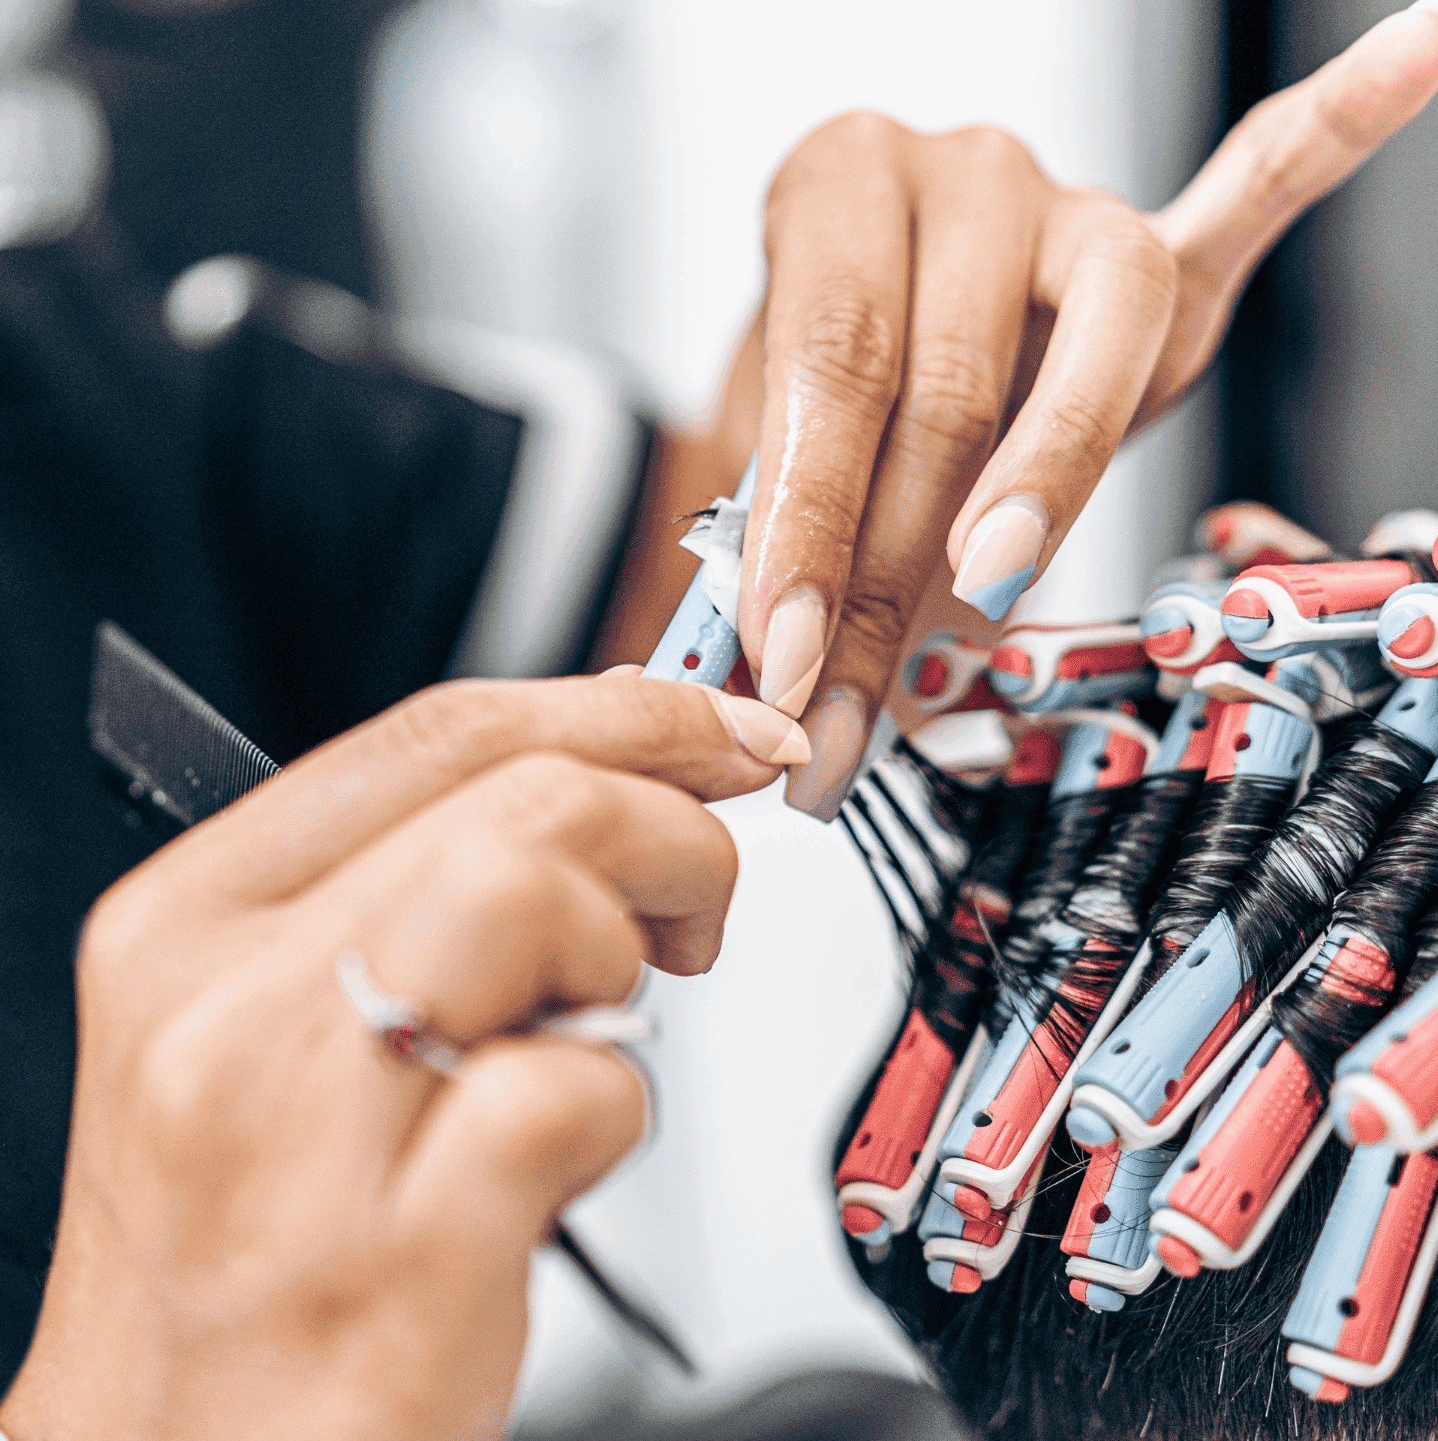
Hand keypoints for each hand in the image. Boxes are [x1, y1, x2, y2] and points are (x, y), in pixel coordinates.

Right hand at [0, 675, 805, 1440]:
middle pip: (516, 798)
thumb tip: (598, 773)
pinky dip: (616, 1107)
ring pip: (532, 894)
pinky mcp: (399, 1256)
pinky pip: (575, 1089)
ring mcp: (302, 1131)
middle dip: (664, 826)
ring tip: (597, 1028)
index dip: (617, 709)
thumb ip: (412, 893)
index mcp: (190, 925)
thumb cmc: (246, 1253)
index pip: (439, 732)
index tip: (720, 729)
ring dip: (623, 954)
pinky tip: (564, 1158)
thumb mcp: (277, 1036)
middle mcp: (226, 1009)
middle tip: (692, 903)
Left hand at [721, 0, 1437, 818]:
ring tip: (993, 580)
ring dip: (1040, 493)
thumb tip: (794, 672)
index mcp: (835, 189)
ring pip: (1091, 349)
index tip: (787, 650)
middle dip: (895, 565)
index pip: (831, 360)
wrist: (868, 347)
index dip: (809, 518)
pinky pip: (1253, 189)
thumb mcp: (775, 454)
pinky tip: (1414, 60)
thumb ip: (792, 535)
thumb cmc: (825, 401)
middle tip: (850, 691)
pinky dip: (1331, 135)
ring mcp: (1065, 208)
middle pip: (951, 378)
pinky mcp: (1156, 254)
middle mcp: (958, 175)